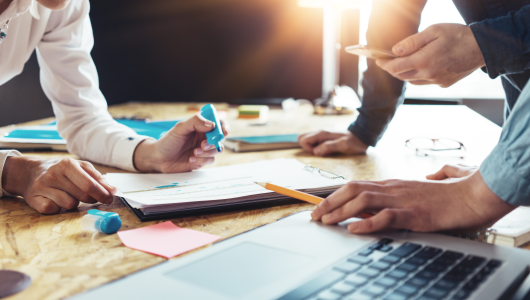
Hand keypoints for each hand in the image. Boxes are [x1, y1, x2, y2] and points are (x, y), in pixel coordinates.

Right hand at [2, 156, 116, 213]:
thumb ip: (97, 178)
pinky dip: (58, 208)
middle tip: (89, 197)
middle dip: (90, 199)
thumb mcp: (80, 167)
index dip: (102, 194)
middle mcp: (53, 174)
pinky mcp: (34, 199)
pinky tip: (56, 200)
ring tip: (68, 194)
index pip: (89, 184)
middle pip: (82, 196)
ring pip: (69, 205)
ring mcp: (42, 187)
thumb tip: (113, 190)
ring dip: (74, 203)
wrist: (30, 172)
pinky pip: (54, 210)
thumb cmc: (61, 170)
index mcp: (67, 164)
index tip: (109, 199)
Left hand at [133, 114, 229, 172]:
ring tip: (194, 153)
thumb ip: (195, 122)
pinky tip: (191, 160)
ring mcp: (204, 149)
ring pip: (217, 150)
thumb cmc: (168, 141)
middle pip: (220, 138)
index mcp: (201, 127)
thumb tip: (212, 124)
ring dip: (207, 152)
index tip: (223, 131)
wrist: (159, 159)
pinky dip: (202, 160)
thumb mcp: (180, 128)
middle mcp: (204, 137)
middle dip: (214, 142)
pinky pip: (210, 160)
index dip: (223, 126)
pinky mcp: (202, 160)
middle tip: (203, 145)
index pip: (218, 123)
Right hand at [298, 131, 367, 155]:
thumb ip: (329, 147)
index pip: (304, 140)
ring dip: (311, 148)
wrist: (362, 136)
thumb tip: (316, 151)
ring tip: (324, 151)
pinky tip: (325, 150)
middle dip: (307, 148)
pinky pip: (314, 142)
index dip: (309, 149)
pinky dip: (316, 147)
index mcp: (322, 134)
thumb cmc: (354, 142)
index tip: (319, 153)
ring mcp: (322, 135)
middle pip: (302, 138)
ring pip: (307, 139)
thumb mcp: (343, 145)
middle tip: (320, 152)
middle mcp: (320, 133)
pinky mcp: (325, 138)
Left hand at [311, 166, 515, 232]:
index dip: (334, 196)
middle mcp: (392, 188)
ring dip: (341, 212)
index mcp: (391, 184)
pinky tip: (354, 228)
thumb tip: (391, 197)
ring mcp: (402, 200)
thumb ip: (399, 194)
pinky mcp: (413, 214)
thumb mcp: (416, 192)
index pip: (355, 186)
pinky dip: (367, 223)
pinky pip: (386, 216)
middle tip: (315, 216)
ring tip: (327, 222)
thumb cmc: (445, 195)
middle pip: (352, 190)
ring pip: (363, 200)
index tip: (321, 208)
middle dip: (329, 203)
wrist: (470, 196)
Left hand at [376, 24, 484, 87]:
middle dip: (392, 69)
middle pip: (402, 76)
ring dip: (404, 73)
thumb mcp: (433, 31)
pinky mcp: (444, 83)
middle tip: (386, 61)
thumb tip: (395, 51)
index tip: (378, 60)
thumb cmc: (458, 35)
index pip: (395, 68)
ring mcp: (436, 80)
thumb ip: (412, 42)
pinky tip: (419, 67)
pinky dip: (418, 76)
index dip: (384, 64)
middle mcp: (428, 74)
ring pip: (412, 80)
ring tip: (401, 64)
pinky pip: (425, 81)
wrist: (484, 47)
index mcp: (423, 61)